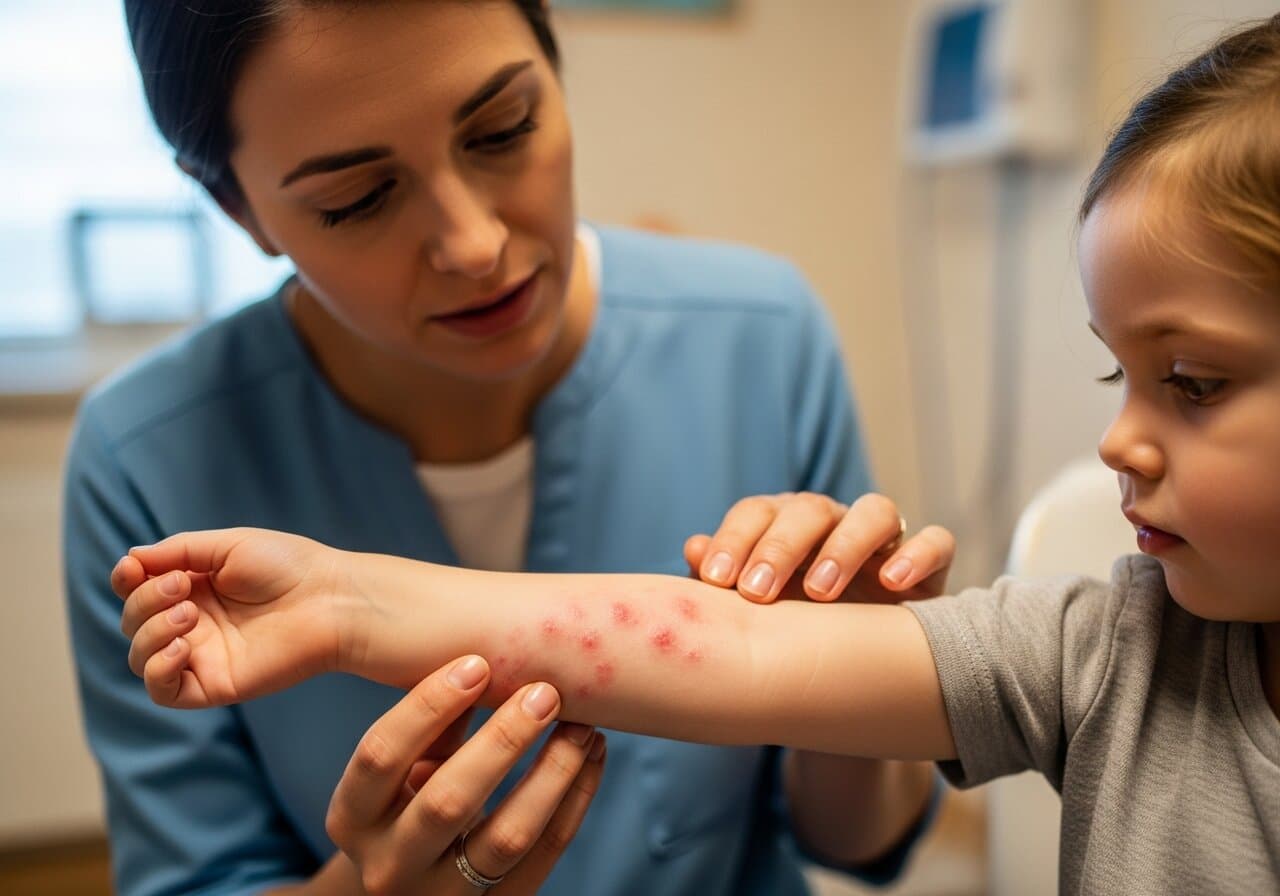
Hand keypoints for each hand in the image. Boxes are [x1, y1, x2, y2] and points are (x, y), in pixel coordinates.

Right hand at [113, 527, 351, 706]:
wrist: (328, 599)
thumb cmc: (287, 566)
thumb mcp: (227, 545)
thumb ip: (178, 551)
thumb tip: (130, 559)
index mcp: (193, 588)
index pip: (137, 590)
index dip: (126, 581)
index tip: (133, 569)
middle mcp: (192, 623)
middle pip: (133, 621)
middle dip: (146, 601)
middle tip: (184, 587)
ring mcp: (201, 655)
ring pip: (140, 657)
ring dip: (151, 631)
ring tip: (191, 613)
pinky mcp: (212, 684)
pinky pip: (162, 690)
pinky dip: (158, 669)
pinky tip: (184, 646)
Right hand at [328, 658, 605, 895]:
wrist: (406, 892)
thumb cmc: (405, 804)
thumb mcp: (398, 770)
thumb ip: (429, 724)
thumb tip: (480, 644)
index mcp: (350, 818)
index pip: (379, 756)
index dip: (427, 705)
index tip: (477, 660)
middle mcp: (387, 865)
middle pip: (447, 800)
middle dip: (503, 739)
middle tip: (545, 691)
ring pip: (507, 837)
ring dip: (553, 773)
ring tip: (582, 723)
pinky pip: (545, 856)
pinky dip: (574, 800)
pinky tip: (591, 756)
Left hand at [684, 492, 954, 603]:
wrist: (858, 666)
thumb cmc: (792, 627)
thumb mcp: (755, 611)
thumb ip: (724, 580)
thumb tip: (692, 548)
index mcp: (784, 525)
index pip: (757, 512)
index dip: (735, 539)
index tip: (715, 579)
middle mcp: (834, 522)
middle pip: (809, 509)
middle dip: (781, 547)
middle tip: (757, 592)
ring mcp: (883, 539)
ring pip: (874, 512)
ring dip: (845, 546)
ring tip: (820, 592)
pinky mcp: (929, 563)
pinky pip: (935, 541)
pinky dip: (917, 555)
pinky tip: (893, 585)